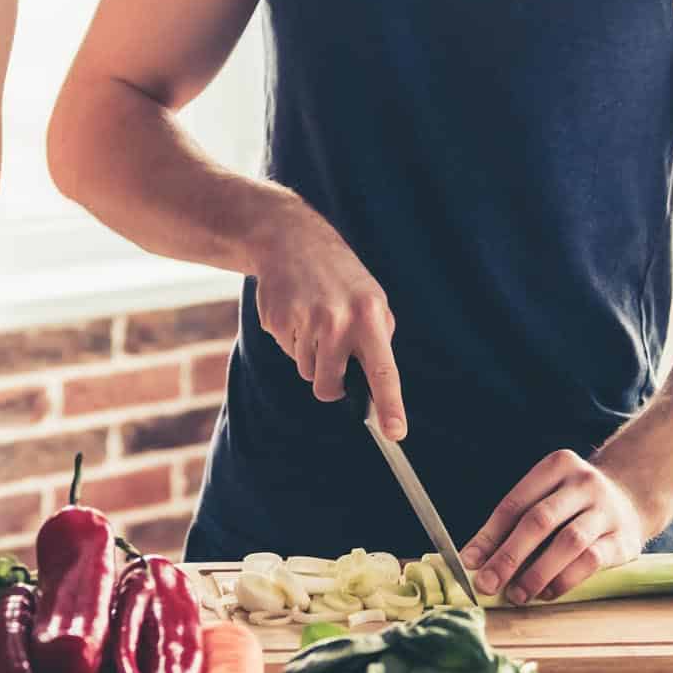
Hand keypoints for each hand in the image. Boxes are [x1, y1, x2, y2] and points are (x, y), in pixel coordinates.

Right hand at [250, 205, 406, 437]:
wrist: (291, 240)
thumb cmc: (339, 275)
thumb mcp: (371, 298)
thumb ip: (377, 338)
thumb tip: (376, 385)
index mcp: (369, 316)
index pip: (383, 370)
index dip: (390, 405)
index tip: (395, 432)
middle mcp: (337, 321)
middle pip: (329, 386)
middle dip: (329, 384)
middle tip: (330, 357)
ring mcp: (304, 321)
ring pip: (307, 371)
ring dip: (310, 355)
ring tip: (313, 319)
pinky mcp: (277, 321)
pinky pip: (287, 351)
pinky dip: (291, 338)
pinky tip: (295, 310)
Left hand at [460, 450, 657, 603]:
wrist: (631, 498)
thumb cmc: (572, 504)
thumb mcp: (545, 497)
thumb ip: (513, 523)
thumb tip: (475, 560)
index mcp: (556, 466)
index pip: (514, 503)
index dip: (489, 535)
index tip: (469, 562)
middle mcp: (583, 482)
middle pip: (538, 521)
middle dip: (509, 556)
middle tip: (487, 584)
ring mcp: (607, 510)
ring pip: (568, 542)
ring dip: (537, 572)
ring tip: (517, 594)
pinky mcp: (624, 538)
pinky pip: (592, 560)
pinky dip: (565, 579)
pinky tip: (547, 593)